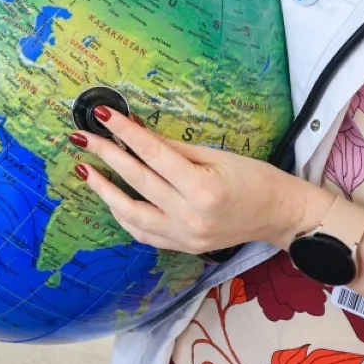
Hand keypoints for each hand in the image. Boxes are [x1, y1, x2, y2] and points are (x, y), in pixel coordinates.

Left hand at [69, 107, 335, 253]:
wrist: (281, 215)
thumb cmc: (254, 178)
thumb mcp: (216, 155)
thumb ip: (172, 147)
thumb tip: (134, 131)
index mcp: (203, 189)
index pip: (153, 154)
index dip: (125, 133)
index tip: (102, 115)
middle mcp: (190, 216)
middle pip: (137, 181)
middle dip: (106, 156)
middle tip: (82, 137)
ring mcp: (184, 236)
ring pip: (130, 214)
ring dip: (104, 190)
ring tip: (85, 170)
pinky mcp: (182, 247)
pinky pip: (142, 233)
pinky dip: (123, 214)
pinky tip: (110, 197)